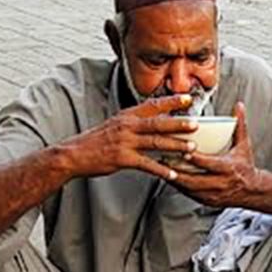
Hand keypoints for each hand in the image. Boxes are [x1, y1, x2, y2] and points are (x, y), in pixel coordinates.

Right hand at [63, 93, 197, 182]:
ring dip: (175, 146)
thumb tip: (151, 120)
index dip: (171, 102)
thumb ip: (133, 122)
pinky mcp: (122, 159)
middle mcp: (127, 126)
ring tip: (191, 149)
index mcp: (127, 116)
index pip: (153, 105)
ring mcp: (125, 142)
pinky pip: (146, 164)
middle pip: (158, 123)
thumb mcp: (114, 125)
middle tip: (196, 124)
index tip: (188, 98)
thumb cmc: (95, 141)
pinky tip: (172, 173)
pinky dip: (161, 169)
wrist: (74, 154)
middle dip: (178, 124)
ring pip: (155, 143)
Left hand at [172, 103, 263, 209]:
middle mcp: (220, 183)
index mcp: (228, 168)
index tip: (184, 152)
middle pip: (195, 180)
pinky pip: (189, 195)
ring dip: (175, 180)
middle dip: (178, 172)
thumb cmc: (245, 166)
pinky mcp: (207, 201)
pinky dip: (179, 187)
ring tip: (163, 170)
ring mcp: (213, 195)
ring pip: (190, 189)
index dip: (196, 159)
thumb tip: (239, 105)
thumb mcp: (244, 145)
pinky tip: (170, 179)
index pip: (209, 164)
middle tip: (165, 162)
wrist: (252, 190)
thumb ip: (240, 125)